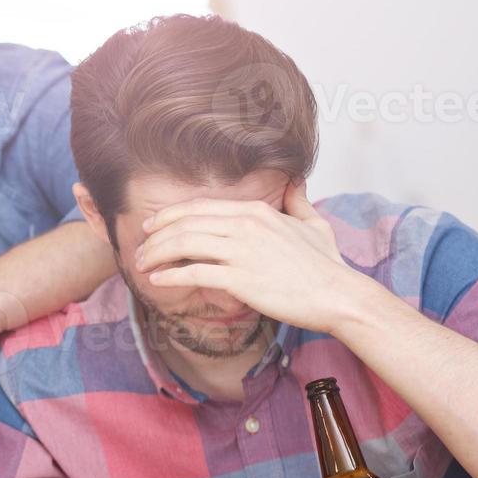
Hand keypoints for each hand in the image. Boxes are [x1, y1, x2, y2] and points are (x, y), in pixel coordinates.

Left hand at [136, 182, 377, 333]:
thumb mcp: (314, 224)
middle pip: (184, 224)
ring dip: (156, 254)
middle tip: (139, 249)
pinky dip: (169, 276)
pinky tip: (157, 280)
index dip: (169, 215)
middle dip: (155, 237)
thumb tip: (296, 181)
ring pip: (183, 244)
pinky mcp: (240, 279)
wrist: (338, 295)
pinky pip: (193, 273)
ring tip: (142, 265)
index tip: (152, 226)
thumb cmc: (326, 265)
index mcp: (255, 212)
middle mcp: (245, 226)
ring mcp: (242, 251)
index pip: (199, 208)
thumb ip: (299, 202)